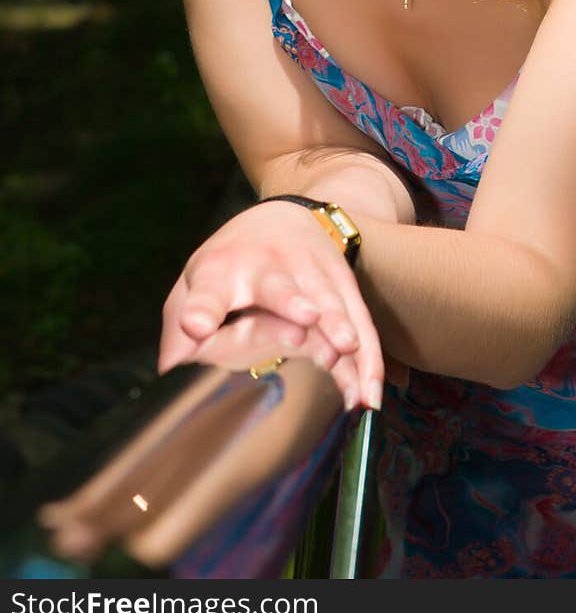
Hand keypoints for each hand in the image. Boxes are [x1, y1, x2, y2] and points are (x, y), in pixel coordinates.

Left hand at [158, 201, 384, 411]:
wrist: (285, 218)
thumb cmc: (232, 265)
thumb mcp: (195, 285)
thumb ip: (179, 325)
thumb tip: (170, 362)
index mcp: (222, 268)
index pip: (208, 290)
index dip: (201, 309)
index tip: (195, 327)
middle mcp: (269, 265)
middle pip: (279, 286)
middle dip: (291, 302)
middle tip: (305, 319)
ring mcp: (311, 274)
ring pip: (328, 303)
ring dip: (340, 326)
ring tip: (347, 350)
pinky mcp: (342, 289)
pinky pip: (358, 326)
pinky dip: (366, 359)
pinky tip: (367, 394)